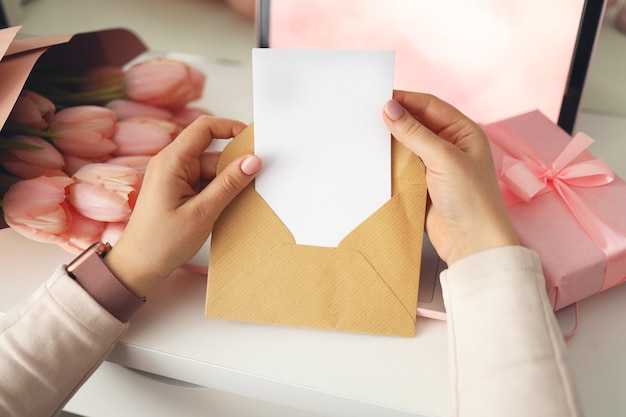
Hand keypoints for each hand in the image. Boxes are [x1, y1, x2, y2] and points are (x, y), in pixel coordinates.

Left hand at [103, 116, 261, 296]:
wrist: (138, 266)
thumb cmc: (161, 242)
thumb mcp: (203, 212)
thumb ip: (229, 184)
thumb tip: (253, 160)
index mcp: (171, 161)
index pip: (205, 128)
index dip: (231, 127)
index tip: (253, 141)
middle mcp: (171, 164)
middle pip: (212, 152)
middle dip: (233, 166)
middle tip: (253, 183)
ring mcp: (174, 177)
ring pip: (211, 169)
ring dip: (227, 183)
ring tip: (233, 205)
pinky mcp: (178, 189)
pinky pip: (205, 182)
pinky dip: (218, 192)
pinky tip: (224, 207)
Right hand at [382, 91, 518, 264]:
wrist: (472, 243)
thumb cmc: (471, 199)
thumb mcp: (444, 158)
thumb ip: (414, 133)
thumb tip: (389, 109)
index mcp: (463, 131)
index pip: (429, 105)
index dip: (405, 100)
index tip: (379, 98)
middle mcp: (450, 145)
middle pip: (417, 123)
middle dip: (395, 120)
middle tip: (367, 115)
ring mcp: (436, 166)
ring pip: (407, 145)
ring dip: (390, 142)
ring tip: (366, 135)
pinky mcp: (423, 185)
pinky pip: (402, 167)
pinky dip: (389, 163)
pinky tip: (374, 159)